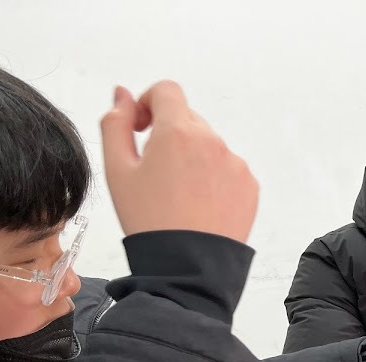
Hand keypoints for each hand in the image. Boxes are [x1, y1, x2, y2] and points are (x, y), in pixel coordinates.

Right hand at [101, 81, 258, 242]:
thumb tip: (123, 95)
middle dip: (170, 135)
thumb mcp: (117, 170)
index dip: (148, 104)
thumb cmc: (149, 222)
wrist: (187, 266)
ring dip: (193, 159)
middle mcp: (213, 141)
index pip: (166, 90)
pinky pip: (228, 169)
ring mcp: (236, 164)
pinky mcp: (250, 186)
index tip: (142, 128)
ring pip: (209, 146)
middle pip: (188, 119)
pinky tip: (199, 205)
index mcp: (178, 131)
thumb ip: (116, 123)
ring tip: (179, 195)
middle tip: (156, 173)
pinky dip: (214, 179)